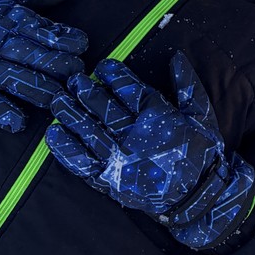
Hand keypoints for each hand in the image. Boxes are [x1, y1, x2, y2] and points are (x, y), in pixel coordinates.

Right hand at [0, 0, 87, 131]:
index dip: (63, 39)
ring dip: (39, 90)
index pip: (41, 30)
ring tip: (59, 100)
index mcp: (9, 21)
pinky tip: (19, 122)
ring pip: (14, 80)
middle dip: (59, 66)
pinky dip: (1, 112)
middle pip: (33, 56)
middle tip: (78, 74)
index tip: (82, 45)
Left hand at [46, 53, 254, 245]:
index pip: (130, 91)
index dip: (115, 76)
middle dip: (87, 92)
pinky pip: (82, 162)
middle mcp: (135, 138)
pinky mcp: (110, 180)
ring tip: (57, 100)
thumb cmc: (201, 153)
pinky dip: (66, 148)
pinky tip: (53, 133)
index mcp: (157, 119)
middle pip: (105, 109)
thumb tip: (175, 56)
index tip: (103, 66)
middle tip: (73, 80)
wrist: (197, 198)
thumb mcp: (201, 115)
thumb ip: (188, 85)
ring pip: (89, 132)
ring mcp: (120, 160)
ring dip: (71, 114)